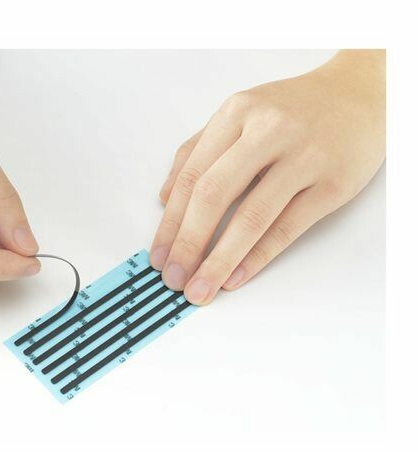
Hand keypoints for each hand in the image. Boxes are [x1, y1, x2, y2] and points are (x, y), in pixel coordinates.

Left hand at [150, 50, 384, 304]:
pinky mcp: (333, 183)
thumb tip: (165, 198)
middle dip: (188, 243)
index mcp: (237, 113)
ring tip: (201, 288)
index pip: (193, 175)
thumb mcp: (241, 114)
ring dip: (219, 260)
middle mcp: (268, 131)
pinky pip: (288, 227)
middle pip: (214, 194)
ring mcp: (304, 157)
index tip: (158, 255)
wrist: (362, 94)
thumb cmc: (293, 110)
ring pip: (252, 216)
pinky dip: (258, 257)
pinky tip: (236, 277)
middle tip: (173, 278)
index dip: (170, 221)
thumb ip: (198, 150)